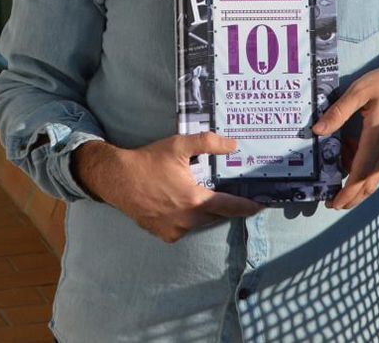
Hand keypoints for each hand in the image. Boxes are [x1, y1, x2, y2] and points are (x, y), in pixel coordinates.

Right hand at [72, 133, 263, 242]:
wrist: (117, 180)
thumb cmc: (148, 161)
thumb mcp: (178, 146)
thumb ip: (208, 143)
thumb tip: (233, 145)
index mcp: (195, 200)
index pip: (229, 206)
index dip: (246, 207)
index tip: (260, 206)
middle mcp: (188, 220)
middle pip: (215, 215)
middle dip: (222, 206)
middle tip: (229, 196)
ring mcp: (175, 230)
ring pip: (199, 223)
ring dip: (204, 212)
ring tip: (201, 198)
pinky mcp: (164, 235)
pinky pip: (183, 228)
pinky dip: (187, 219)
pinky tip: (180, 205)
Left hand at [313, 56, 378, 209]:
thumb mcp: (361, 91)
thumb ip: (338, 112)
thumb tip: (318, 131)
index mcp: (375, 140)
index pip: (358, 177)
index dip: (345, 194)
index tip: (333, 204)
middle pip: (367, 185)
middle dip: (351, 197)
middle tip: (334, 201)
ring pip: (375, 176)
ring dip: (357, 180)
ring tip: (339, 164)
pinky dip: (367, 167)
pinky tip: (356, 149)